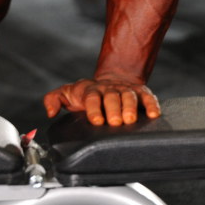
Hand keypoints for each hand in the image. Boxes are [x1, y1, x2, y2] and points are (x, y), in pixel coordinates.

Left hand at [43, 76, 159, 125]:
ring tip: (131, 120)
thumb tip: (50, 112)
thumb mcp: (67, 94)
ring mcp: (125, 90)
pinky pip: (147, 97)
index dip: (94, 109)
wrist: (109, 81)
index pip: (92, 98)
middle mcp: (109, 89)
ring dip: (131, 108)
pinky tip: (154, 114)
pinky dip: (151, 105)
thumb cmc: (86, 94)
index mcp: (91, 90)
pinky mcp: (140, 93)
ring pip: (129, 96)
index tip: (96, 120)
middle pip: (112, 97)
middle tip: (115, 122)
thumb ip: (53, 99)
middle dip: (114, 109)